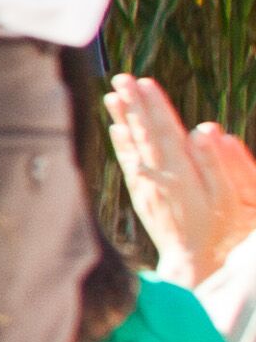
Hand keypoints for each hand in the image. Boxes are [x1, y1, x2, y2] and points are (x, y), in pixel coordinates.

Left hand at [114, 75, 255, 285]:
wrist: (194, 263)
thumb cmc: (220, 231)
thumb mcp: (229, 198)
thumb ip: (216, 162)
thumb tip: (204, 128)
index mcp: (181, 171)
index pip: (166, 130)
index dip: (155, 105)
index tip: (145, 82)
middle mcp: (159, 175)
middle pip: (145, 132)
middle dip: (134, 104)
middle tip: (121, 78)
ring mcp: (147, 186)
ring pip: (133, 145)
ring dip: (123, 119)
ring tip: (112, 96)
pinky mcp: (143, 197)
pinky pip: (129, 164)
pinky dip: (122, 145)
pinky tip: (116, 129)